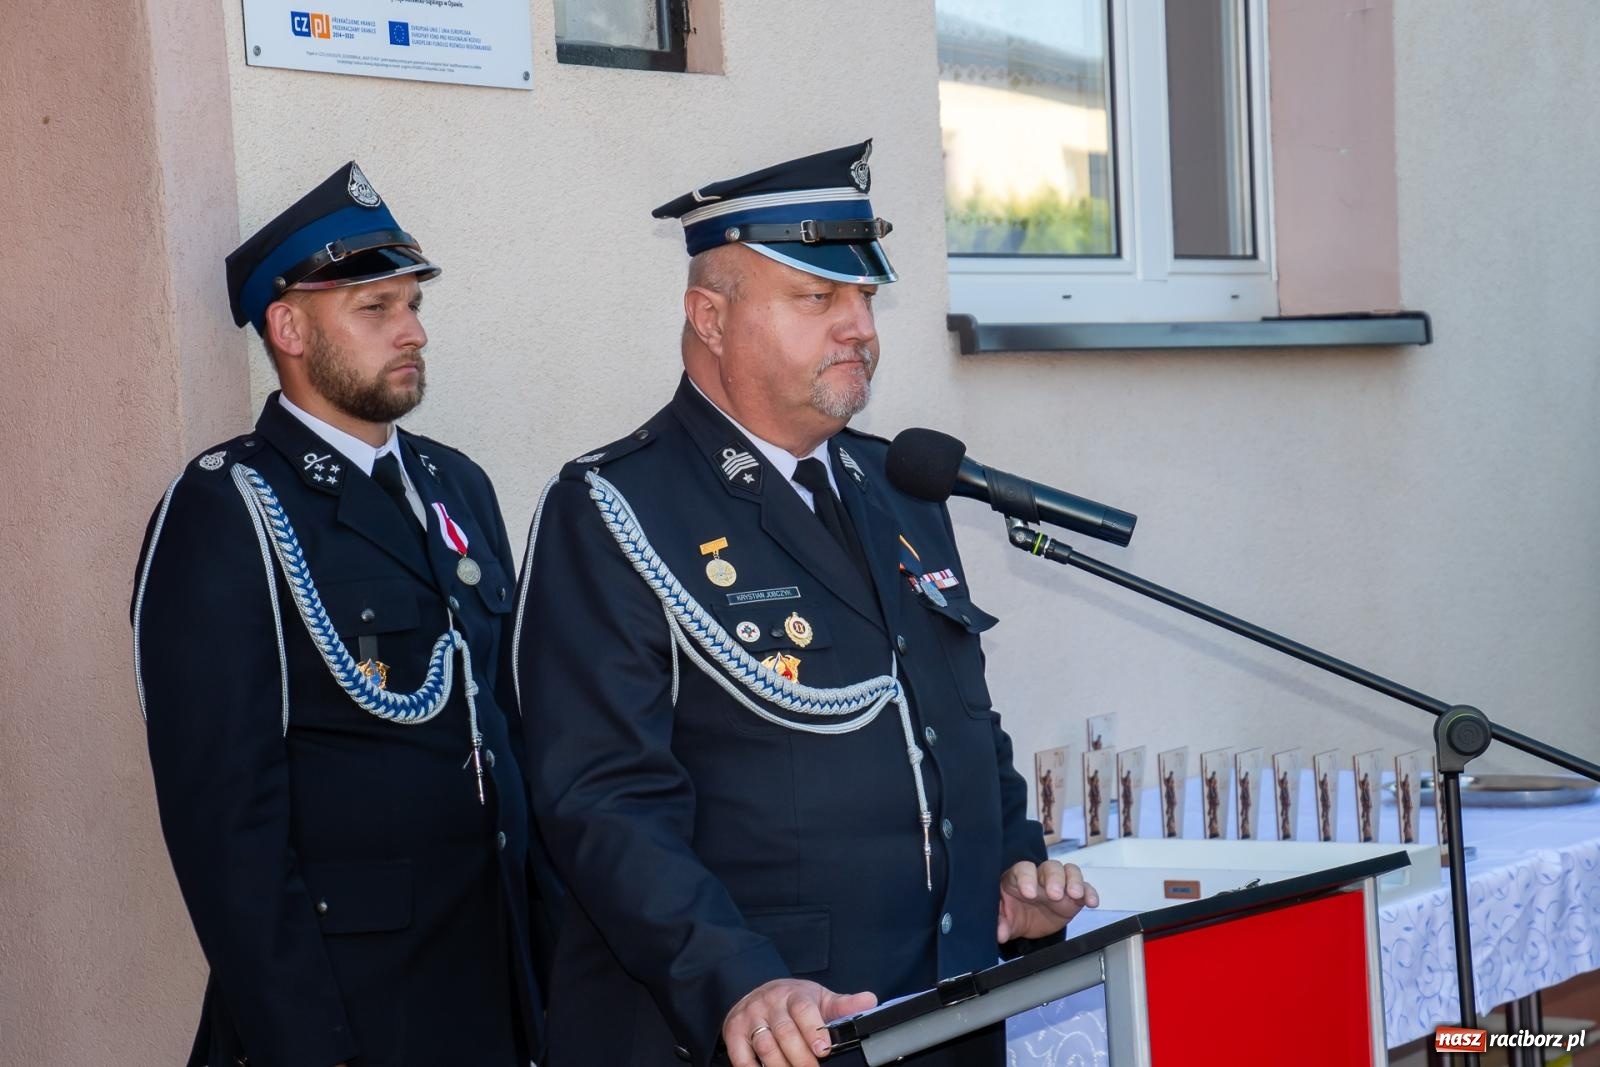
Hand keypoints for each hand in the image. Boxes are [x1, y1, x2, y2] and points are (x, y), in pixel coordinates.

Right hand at [723, 977, 876, 1066]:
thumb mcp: (819, 998)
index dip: (813, 1029)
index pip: (803, 1009)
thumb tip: (870, 1001)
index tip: (823, 1049)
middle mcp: (770, 1004)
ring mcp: (750, 1018)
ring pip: (764, 1045)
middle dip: (800, 1057)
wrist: (755, 992)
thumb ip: (843, 1004)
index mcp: (793, 994)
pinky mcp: (733, 1032)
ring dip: (779, 1066)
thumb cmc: (792, 1001)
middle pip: (785, 1032)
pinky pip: (740, 1055)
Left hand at [996, 860, 1098, 942]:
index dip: (1027, 878)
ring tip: (1075, 894)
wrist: (1025, 922)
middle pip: (1050, 867)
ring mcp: (1059, 884)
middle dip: (1054, 879)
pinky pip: (1084, 889)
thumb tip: (1000, 933)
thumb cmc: (1011, 911)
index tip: (1029, 893)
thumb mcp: (1001, 916)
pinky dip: (1089, 893)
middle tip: (1055, 894)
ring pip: (1069, 872)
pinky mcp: (1073, 897)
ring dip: (1074, 881)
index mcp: (1019, 877)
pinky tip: (1092, 902)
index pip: (1024, 869)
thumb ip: (999, 921)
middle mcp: (1040, 876)